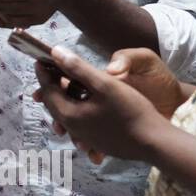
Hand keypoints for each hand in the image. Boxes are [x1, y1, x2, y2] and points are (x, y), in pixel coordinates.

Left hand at [32, 47, 174, 162]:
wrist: (155, 142)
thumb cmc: (131, 110)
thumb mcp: (104, 84)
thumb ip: (78, 67)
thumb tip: (55, 52)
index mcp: (69, 114)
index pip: (48, 90)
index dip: (43, 73)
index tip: (40, 59)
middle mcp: (72, 129)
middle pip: (54, 104)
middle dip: (51, 85)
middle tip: (51, 69)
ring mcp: (85, 138)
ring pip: (66, 115)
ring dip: (63, 99)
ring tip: (66, 85)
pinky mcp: (97, 143)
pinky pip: (79, 125)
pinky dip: (77, 111)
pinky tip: (86, 104)